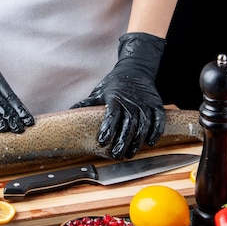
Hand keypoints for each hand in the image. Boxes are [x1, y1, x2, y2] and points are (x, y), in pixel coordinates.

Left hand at [71, 33, 165, 158]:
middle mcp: (131, 101)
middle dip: (122, 141)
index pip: (112, 115)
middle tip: (117, 155)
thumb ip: (86, 104)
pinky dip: (156, 132)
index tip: (102, 141)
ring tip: (130, 153)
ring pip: (143, 124)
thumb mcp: (99, 92)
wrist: (136, 70)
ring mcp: (145, 104)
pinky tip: (150, 143)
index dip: (107, 128)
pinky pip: (158, 120)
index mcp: (115, 98)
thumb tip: (68, 112)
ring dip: (137, 141)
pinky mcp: (156, 105)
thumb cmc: (114, 84)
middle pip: (128, 124)